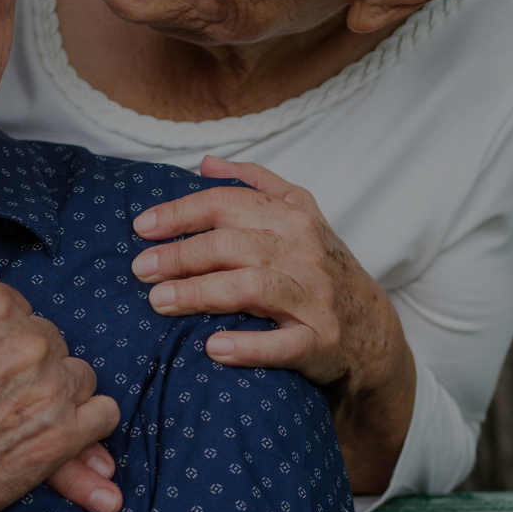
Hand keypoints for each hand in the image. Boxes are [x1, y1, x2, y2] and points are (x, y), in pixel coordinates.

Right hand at [0, 253, 124, 511]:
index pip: (17, 308)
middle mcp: (27, 343)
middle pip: (48, 340)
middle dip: (25, 362)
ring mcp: (47, 391)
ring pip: (76, 375)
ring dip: (55, 390)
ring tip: (15, 414)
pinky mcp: (58, 440)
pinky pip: (101, 416)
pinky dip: (84, 422)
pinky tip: (54, 430)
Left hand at [129, 156, 402, 396]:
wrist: (371, 328)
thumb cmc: (321, 266)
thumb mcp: (300, 213)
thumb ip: (255, 183)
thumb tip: (206, 163)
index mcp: (291, 217)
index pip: (226, 204)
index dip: (180, 214)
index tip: (142, 228)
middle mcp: (303, 252)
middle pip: (231, 245)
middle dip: (180, 255)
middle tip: (141, 269)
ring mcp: (313, 297)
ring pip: (251, 288)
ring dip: (201, 293)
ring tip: (160, 301)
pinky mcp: (320, 341)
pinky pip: (284, 344)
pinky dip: (249, 346)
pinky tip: (214, 348)